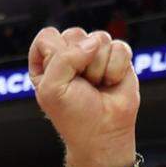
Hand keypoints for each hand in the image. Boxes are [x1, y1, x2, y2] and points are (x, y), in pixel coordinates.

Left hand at [28, 27, 138, 166]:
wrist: (103, 132)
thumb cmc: (73, 114)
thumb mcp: (52, 89)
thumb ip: (64, 59)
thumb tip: (93, 41)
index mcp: (45, 62)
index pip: (47, 37)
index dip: (55, 55)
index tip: (59, 77)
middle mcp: (69, 55)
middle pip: (74, 34)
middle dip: (79, 62)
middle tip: (80, 85)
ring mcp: (94, 55)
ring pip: (99, 38)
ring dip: (98, 68)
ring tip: (95, 85)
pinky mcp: (117, 58)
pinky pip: (120, 47)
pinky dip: (116, 69)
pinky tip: (110, 83)